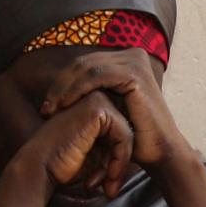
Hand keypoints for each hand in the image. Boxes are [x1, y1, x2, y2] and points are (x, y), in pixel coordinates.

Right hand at [10, 91, 137, 200]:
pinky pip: (124, 136)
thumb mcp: (95, 157)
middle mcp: (93, 97)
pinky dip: (120, 160)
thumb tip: (138, 156)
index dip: (117, 162)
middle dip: (120, 164)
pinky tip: (107, 177)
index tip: (108, 186)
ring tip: (108, 187)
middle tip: (110, 191)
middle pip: (125, 132)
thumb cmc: (63, 166)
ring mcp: (95, 99)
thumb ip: (113, 150)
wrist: (40, 168)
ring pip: (127, 135)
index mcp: (91, 107)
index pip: (120, 133)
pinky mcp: (97, 108)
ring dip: (121, 165)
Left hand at [38, 48, 191, 173]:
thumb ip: (93, 93)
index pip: (84, 64)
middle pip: (83, 63)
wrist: (160, 152)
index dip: (63, 83)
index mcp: (126, 59)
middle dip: (60, 85)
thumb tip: (60, 85)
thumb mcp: (110, 108)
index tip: (47, 106)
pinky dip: (77, 89)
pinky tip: (65, 105)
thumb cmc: (135, 137)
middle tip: (45, 108)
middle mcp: (133, 54)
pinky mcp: (135, 73)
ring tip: (50, 109)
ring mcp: (135, 61)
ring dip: (64, 88)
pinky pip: (96, 76)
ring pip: (86, 68)